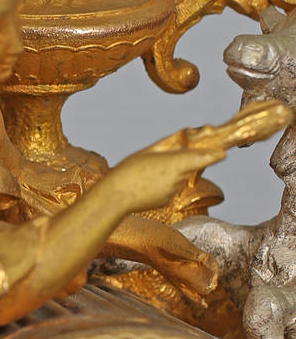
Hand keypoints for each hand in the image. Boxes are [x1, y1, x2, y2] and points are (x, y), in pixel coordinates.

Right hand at [108, 144, 223, 213]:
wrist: (115, 197)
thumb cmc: (129, 170)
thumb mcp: (149, 151)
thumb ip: (171, 143)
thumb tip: (186, 137)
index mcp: (176, 163)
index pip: (205, 158)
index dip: (215, 154)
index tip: (222, 152)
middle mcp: (179, 179)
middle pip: (191, 166)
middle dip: (187, 159)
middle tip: (170, 155)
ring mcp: (174, 192)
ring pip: (180, 177)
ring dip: (172, 171)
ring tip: (150, 170)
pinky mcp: (167, 201)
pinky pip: (170, 187)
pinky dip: (163, 183)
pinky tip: (146, 182)